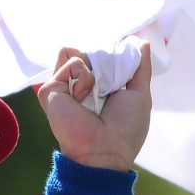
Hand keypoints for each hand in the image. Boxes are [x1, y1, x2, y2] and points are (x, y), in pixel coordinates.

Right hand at [36, 44, 151, 172]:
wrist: (107, 151)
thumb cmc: (125, 130)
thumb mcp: (139, 95)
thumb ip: (140, 68)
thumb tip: (143, 42)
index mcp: (96, 87)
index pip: (98, 55)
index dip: (110, 54)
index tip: (121, 63)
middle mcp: (76, 85)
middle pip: (85, 50)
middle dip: (102, 59)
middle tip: (109, 85)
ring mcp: (62, 87)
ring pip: (71, 51)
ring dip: (92, 68)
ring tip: (96, 93)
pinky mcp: (51, 89)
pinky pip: (69, 61)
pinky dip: (84, 76)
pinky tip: (83, 97)